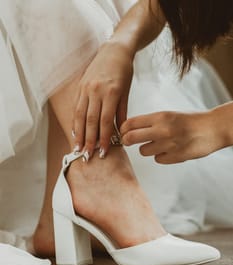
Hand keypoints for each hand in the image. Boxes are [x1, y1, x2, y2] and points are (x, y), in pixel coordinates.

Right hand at [72, 42, 133, 158]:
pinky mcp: (80, 87)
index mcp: (111, 93)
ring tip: (77, 149)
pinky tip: (74, 133)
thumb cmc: (124, 72)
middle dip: (89, 141)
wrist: (114, 50)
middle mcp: (96, 91)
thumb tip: (120, 133)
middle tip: (87, 156)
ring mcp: (86, 89)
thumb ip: (122, 113)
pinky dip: (75, 121)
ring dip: (79, 134)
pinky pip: (76, 107)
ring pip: (80, 116)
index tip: (102, 152)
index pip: (105, 121)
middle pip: (91, 121)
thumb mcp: (126, 92)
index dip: (103, 138)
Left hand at [121, 110, 226, 163]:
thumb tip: (130, 129)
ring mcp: (168, 145)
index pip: (130, 123)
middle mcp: (162, 130)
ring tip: (158, 144)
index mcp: (160, 117)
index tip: (122, 132)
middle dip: (126, 141)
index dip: (122, 129)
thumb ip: (151, 122)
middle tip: (127, 141)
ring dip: (147, 149)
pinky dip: (161, 156)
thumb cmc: (190, 121)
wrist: (212, 129)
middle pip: (130, 138)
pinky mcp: (175, 157)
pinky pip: (158, 159)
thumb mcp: (169, 115)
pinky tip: (170, 150)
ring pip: (143, 151)